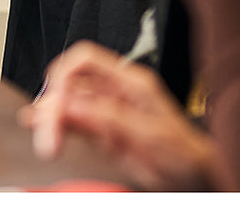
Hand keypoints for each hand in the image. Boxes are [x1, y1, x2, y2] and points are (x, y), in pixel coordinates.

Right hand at [23, 41, 218, 191]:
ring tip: (43, 136)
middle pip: (72, 84)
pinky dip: (56, 125)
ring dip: (51, 116)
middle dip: (54, 103)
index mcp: (129, 82)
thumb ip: (111, 118)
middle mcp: (114, 93)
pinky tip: (42, 127)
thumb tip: (74, 104)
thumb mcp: (150, 134)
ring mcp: (107, 112)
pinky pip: (73, 124)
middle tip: (47, 129)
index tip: (57, 99)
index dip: (65, 74)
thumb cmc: (186, 155)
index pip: (86, 60)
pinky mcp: (103, 133)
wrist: (197, 180)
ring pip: (68, 104)